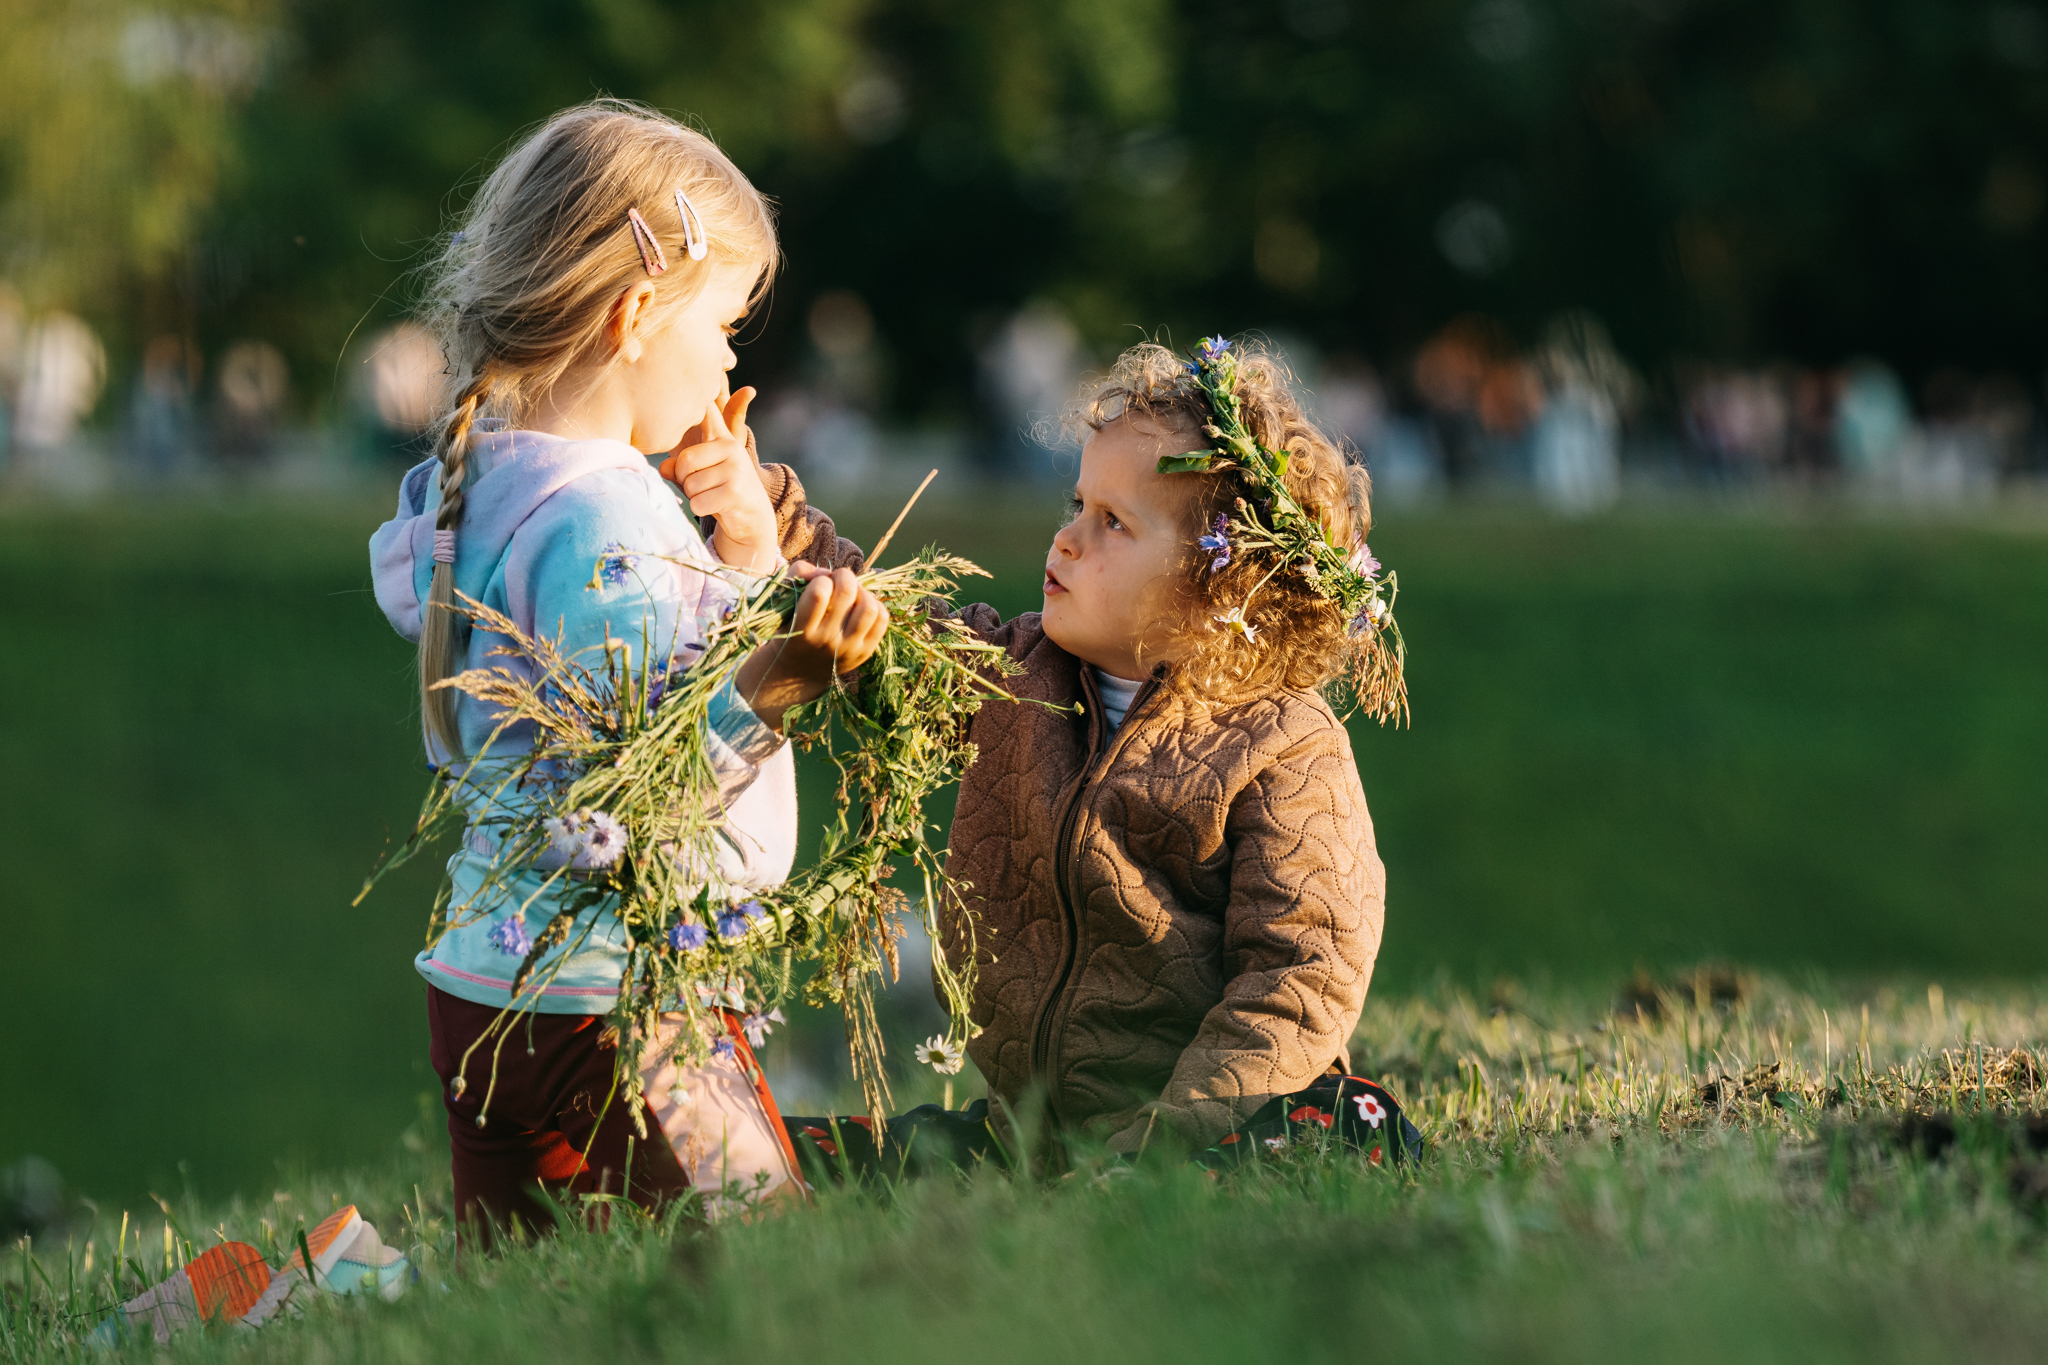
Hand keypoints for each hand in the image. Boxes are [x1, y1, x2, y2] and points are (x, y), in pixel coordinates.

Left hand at [658, 386, 778, 573]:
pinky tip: (718, 507)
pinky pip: (699, 502)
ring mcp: (735, 468)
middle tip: (703, 486)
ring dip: (695, 497)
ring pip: (691, 485)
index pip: (709, 410)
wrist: (749, 518)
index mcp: (719, 436)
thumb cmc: (715, 490)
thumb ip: (677, 466)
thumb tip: (665, 468)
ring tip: (712, 496)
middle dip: (686, 481)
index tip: (715, 367)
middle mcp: (729, 446)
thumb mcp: (696, 473)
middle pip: (684, 462)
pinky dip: (702, 509)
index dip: (711, 388)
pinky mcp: (736, 490)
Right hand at [734, 563, 888, 732]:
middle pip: (847, 592)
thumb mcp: (782, 602)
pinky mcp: (865, 652)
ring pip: (869, 607)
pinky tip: (860, 606)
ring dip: (862, 591)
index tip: (818, 584)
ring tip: (851, 594)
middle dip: (844, 576)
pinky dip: (874, 605)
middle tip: (838, 580)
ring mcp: (848, 649)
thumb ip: (798, 575)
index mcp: (801, 630)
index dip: (822, 579)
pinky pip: (882, 619)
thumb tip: (827, 571)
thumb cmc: (789, 627)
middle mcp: (826, 642)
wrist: (798, 672)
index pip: (819, 593)